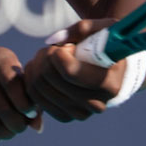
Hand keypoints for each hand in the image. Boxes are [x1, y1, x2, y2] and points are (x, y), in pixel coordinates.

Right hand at [0, 48, 38, 144]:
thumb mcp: (10, 77)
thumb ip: (27, 98)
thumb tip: (37, 128)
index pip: (15, 85)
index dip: (26, 105)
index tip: (29, 114)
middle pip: (3, 108)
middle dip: (16, 125)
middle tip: (19, 128)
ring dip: (3, 134)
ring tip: (7, 133)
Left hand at [24, 19, 145, 121]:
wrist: (112, 73)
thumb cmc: (109, 47)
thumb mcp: (105, 29)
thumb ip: (82, 28)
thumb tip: (52, 40)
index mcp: (109, 84)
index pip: (70, 72)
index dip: (57, 54)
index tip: (62, 47)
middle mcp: (96, 104)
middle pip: (50, 79)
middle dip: (45, 57)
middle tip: (53, 49)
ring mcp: (80, 114)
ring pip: (38, 88)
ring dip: (37, 66)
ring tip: (48, 57)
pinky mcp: (66, 117)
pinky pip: (35, 98)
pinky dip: (33, 81)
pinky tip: (42, 70)